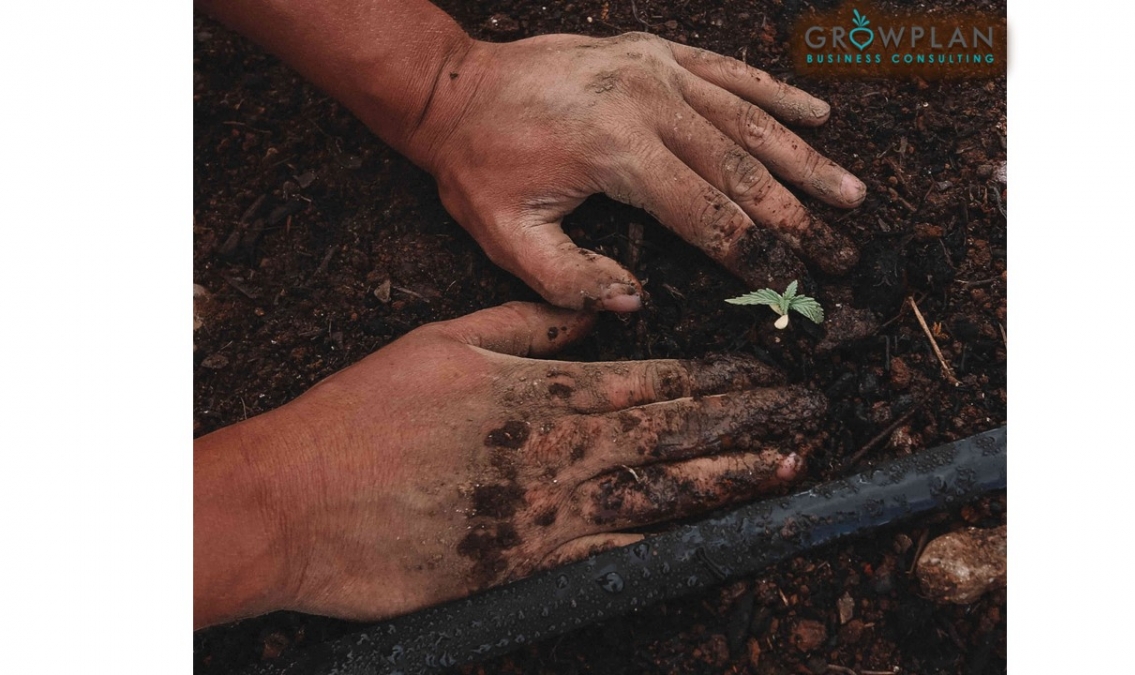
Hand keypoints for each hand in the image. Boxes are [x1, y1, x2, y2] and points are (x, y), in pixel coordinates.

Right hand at [194, 303, 826, 624]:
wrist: (299, 502)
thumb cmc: (365, 415)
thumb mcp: (446, 341)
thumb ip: (529, 324)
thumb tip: (597, 313)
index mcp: (543, 391)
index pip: (655, 380)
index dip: (721, 378)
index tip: (770, 373)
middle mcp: (560, 450)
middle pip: (675, 433)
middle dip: (750, 423)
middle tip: (812, 417)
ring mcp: (548, 511)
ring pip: (661, 493)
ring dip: (730, 479)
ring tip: (788, 469)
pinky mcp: (527, 564)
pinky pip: (613, 552)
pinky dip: (667, 543)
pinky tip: (712, 537)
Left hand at [395, 32, 865, 310]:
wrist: (454, 89)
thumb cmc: (479, 167)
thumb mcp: (506, 238)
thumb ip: (571, 281)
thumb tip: (637, 303)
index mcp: (616, 152)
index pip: (707, 215)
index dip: (756, 254)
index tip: (795, 284)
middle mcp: (648, 103)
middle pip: (744, 170)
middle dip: (797, 218)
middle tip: (843, 254)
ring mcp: (656, 70)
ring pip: (749, 120)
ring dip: (805, 160)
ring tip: (851, 194)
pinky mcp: (655, 51)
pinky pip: (729, 73)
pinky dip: (775, 94)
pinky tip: (818, 114)